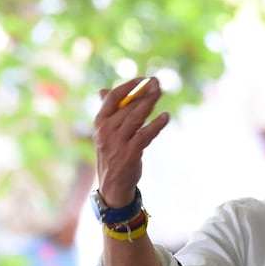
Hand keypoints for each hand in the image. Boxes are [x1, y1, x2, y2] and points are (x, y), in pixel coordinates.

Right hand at [93, 77, 169, 206]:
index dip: (129, 86)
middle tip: (157, 82)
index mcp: (99, 123)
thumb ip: (108, 112)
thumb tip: (103, 90)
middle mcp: (106, 131)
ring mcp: (117, 142)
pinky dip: (156, 125)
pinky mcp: (130, 153)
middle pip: (128, 105)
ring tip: (160, 92)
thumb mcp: (105, 133)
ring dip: (150, 103)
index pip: (112, 97)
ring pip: (137, 117)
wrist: (112, 186)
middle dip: (144, 92)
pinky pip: (145, 134)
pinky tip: (165, 117)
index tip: (143, 79)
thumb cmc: (111, 155)